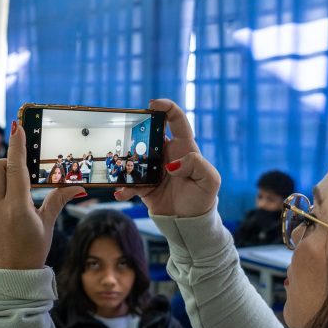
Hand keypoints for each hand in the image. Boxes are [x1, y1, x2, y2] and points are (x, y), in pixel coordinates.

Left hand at [0, 121, 83, 269]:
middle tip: (21, 170)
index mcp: (17, 207)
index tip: (17, 126)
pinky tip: (3, 196)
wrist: (11, 278)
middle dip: (7, 161)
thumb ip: (57, 200)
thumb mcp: (47, 225)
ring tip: (13, 184)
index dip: (17, 144)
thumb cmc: (32, 252)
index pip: (15, 167)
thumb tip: (76, 187)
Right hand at [114, 99, 219, 217]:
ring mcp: (153, 169)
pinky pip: (129, 182)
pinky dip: (123, 187)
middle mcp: (167, 154)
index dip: (166, 107)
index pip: (176, 120)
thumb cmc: (203, 198)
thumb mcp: (210, 180)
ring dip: (124, 159)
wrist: (189, 223)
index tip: (152, 104)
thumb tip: (172, 164)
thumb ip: (197, 165)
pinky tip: (120, 193)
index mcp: (184, 147)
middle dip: (136, 129)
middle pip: (148, 134)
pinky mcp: (143, 185)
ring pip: (134, 157)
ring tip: (117, 165)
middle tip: (126, 132)